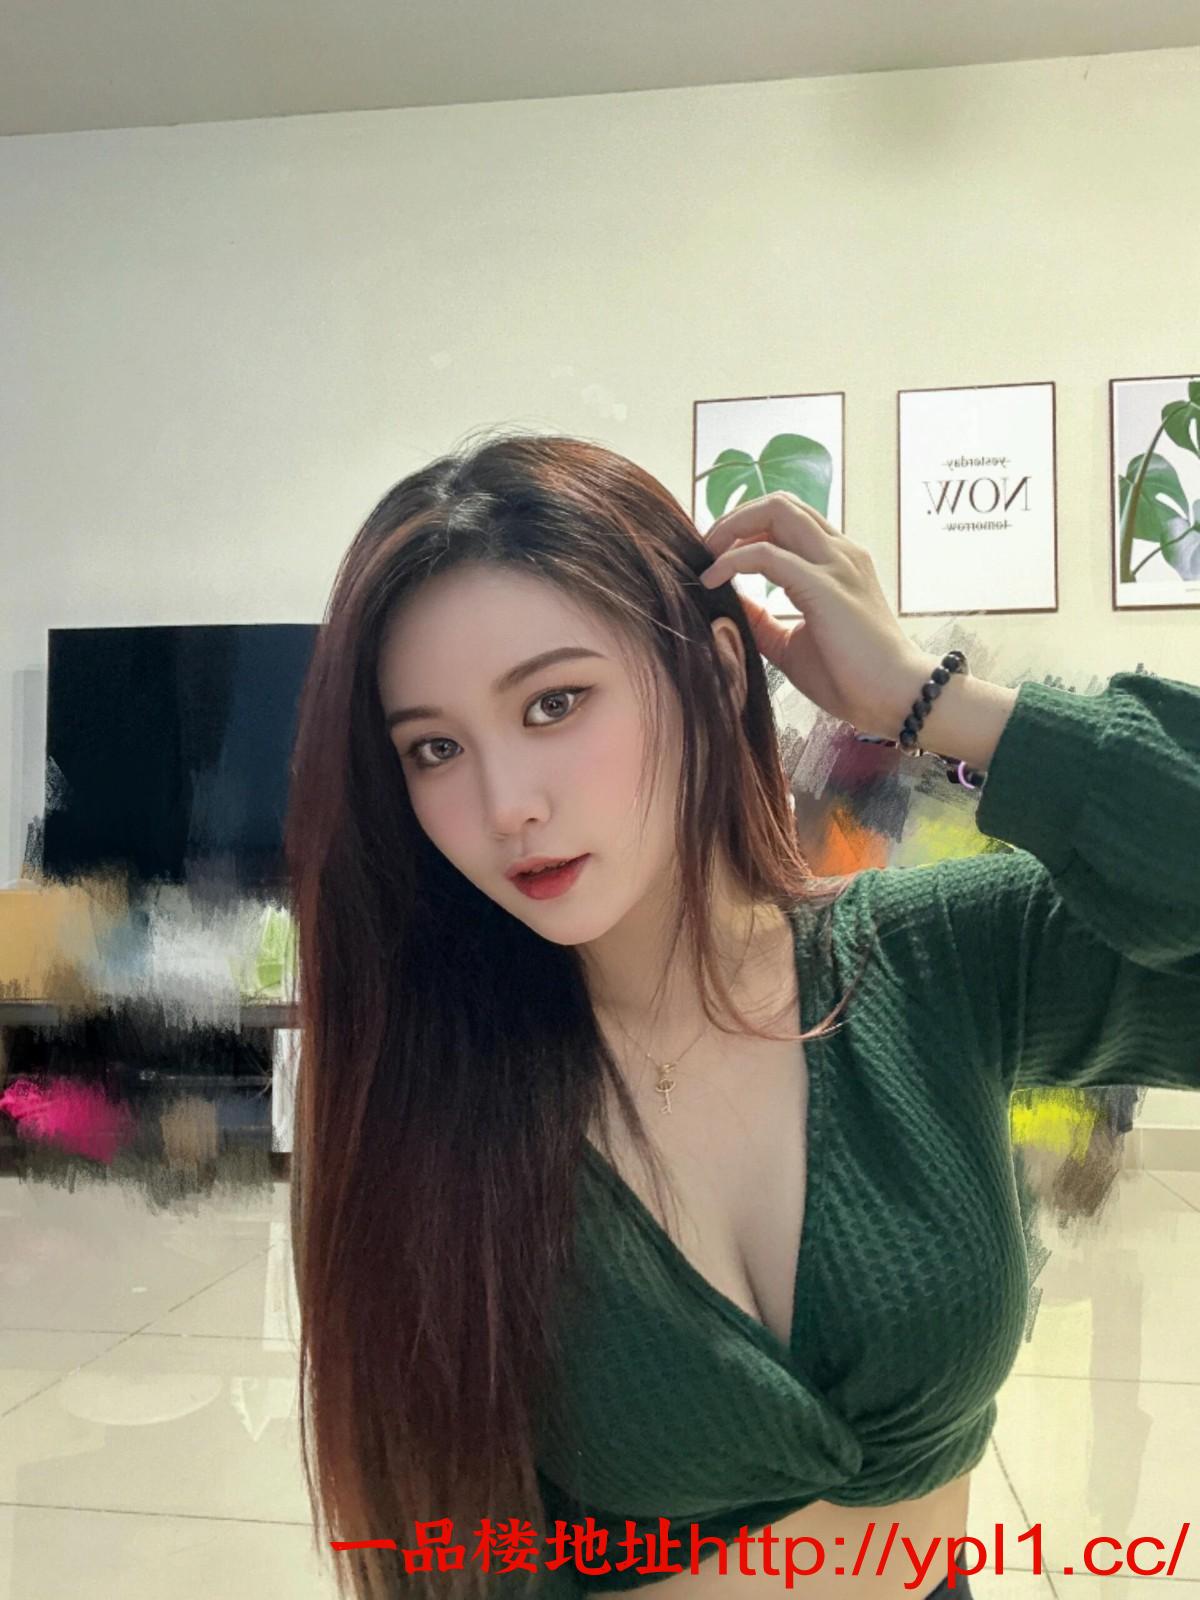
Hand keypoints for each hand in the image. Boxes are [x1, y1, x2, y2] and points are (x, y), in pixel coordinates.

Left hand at [699, 492, 929, 739]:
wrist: (898, 698)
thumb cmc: (852, 677)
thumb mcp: (793, 644)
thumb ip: (764, 621)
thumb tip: (731, 607)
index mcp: (837, 562)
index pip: (788, 519)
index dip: (747, 528)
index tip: (716, 556)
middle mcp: (839, 552)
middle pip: (780, 503)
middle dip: (734, 518)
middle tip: (705, 550)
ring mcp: (835, 564)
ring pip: (776, 511)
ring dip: (731, 528)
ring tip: (707, 559)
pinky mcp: (823, 585)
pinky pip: (765, 554)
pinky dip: (731, 561)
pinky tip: (712, 582)